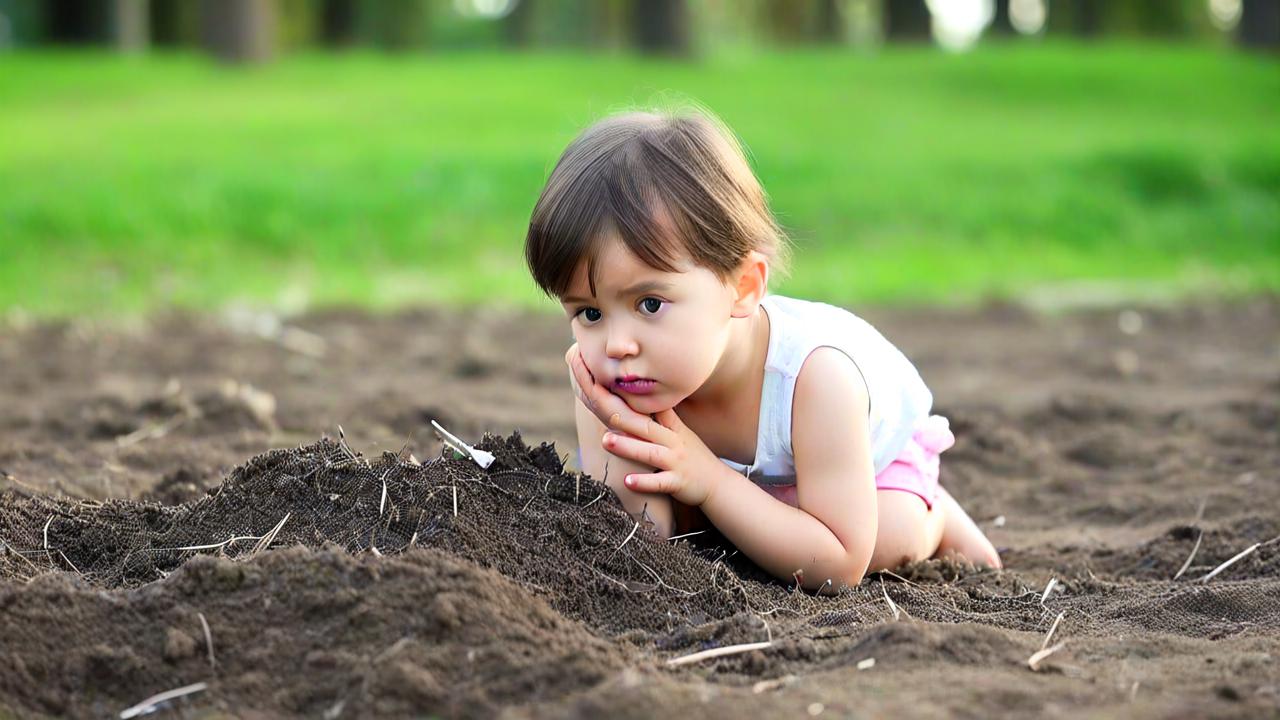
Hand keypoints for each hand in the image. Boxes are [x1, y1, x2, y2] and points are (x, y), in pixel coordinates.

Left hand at [564, 343, 721, 506]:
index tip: (610, 385)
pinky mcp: (677, 483)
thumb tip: (642, 397)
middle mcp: (673, 442)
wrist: (717, 483)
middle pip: (645, 427)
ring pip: (649, 453)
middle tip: (598, 404)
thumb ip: (662, 417)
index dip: (631, 397)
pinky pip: (659, 483)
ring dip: (628, 447)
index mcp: (672, 428)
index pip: (651, 408)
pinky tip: (627, 482)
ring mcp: (675, 462)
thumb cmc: (693, 456)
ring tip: (606, 441)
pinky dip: (643, 482)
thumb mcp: (680, 432)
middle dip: (622, 418)